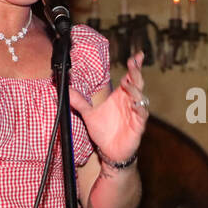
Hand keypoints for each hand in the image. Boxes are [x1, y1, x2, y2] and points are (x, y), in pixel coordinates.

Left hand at [68, 51, 147, 165]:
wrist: (109, 152)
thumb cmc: (103, 132)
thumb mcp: (88, 114)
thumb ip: (78, 101)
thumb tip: (65, 89)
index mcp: (121, 96)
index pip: (130, 77)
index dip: (135, 65)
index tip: (137, 55)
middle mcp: (130, 102)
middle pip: (137, 82)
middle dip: (136, 72)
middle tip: (133, 63)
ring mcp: (135, 113)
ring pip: (140, 96)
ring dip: (135, 89)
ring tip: (127, 83)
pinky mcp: (138, 125)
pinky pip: (142, 114)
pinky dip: (139, 108)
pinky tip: (134, 104)